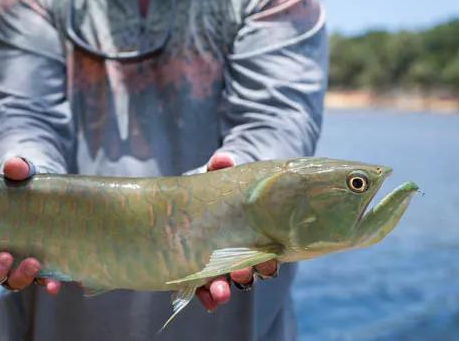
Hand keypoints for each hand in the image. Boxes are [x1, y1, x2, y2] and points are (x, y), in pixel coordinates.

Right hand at [0, 157, 61, 295]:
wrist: (48, 190)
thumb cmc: (23, 183)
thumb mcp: (21, 172)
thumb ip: (18, 168)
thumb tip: (13, 166)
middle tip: (3, 257)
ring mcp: (18, 263)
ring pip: (12, 282)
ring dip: (20, 277)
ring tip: (32, 262)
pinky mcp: (43, 264)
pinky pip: (42, 281)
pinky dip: (46, 285)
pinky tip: (52, 285)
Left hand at [195, 153, 279, 311]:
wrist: (191, 201)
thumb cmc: (214, 191)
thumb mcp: (219, 179)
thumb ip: (220, 168)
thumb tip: (223, 159)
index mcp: (249, 236)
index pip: (265, 255)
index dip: (268, 262)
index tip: (267, 261)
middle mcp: (236, 255)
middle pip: (247, 273)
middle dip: (245, 276)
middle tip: (241, 274)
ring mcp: (216, 266)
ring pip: (225, 284)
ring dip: (223, 289)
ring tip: (219, 291)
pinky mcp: (195, 271)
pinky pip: (202, 290)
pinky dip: (205, 297)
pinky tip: (206, 300)